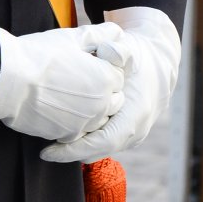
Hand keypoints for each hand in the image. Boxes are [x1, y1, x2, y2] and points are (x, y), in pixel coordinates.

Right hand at [0, 24, 127, 140]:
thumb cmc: (39, 55)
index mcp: (106, 79)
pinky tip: (55, 109)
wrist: (7, 81)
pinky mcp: (66, 135)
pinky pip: (77, 131)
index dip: (101, 69)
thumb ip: (101, 34)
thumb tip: (117, 33)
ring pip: (98, 119)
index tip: (83, 64)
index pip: (117, 77)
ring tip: (65, 96)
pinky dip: (70, 122)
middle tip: (75, 81)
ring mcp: (84, 123)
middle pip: (113, 100)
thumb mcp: (72, 37)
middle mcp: (101, 104)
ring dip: (89, 110)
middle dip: (102, 92)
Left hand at [41, 6, 180, 162]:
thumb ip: (116, 49)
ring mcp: (132, 135)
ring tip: (49, 142)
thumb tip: (106, 51)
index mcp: (136, 113)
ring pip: (98, 150)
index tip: (48, 152)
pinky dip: (83, 142)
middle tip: (44, 151)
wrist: (158, 64)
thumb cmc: (138, 57)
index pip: (103, 142)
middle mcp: (136, 130)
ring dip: (75, 148)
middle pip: (97, 151)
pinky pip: (101, 144)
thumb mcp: (128, 49)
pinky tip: (63, 133)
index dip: (74, 149)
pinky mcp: (126, 134)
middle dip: (69, 153)